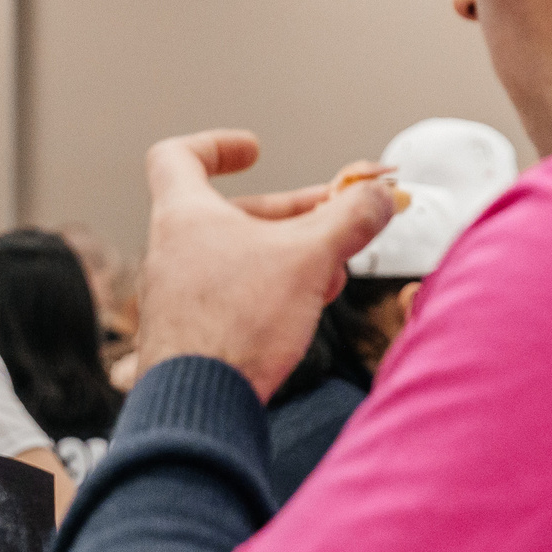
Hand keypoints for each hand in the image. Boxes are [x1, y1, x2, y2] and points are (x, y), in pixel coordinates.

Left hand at [131, 132, 398, 399]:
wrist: (200, 406)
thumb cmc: (237, 325)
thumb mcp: (310, 258)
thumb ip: (350, 219)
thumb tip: (381, 195)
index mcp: (184, 216)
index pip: (178, 157)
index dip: (217, 145)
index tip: (253, 150)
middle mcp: (170, 252)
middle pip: (233, 214)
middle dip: (292, 214)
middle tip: (339, 218)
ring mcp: (175, 296)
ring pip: (239, 259)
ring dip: (288, 258)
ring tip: (330, 275)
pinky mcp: (188, 334)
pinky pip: (231, 297)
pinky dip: (269, 292)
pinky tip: (304, 310)